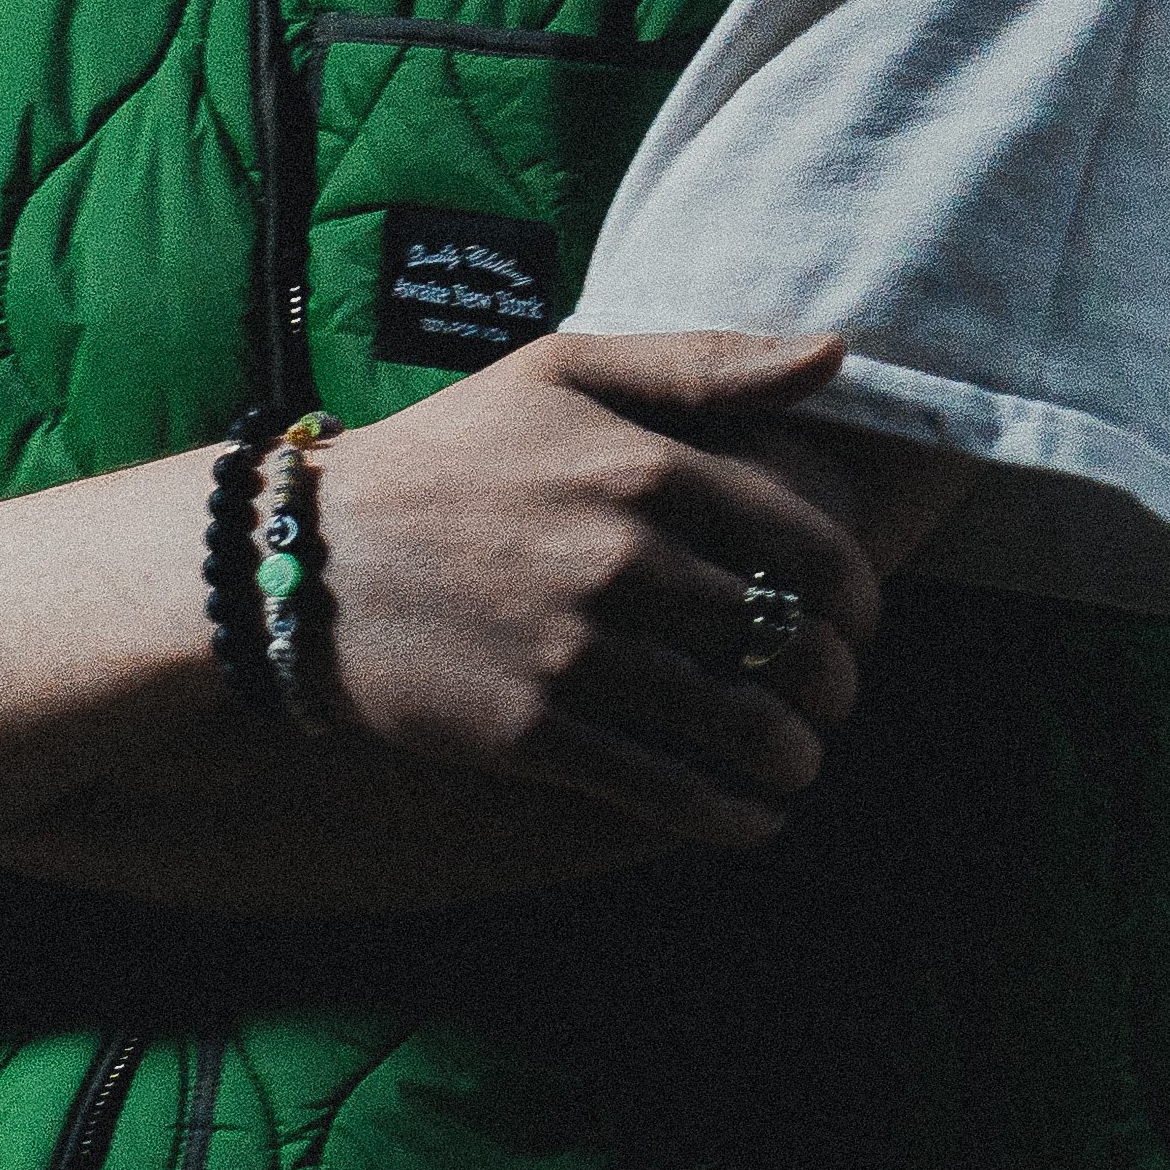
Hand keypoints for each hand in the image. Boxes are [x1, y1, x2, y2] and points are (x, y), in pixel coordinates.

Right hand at [318, 329, 880, 850]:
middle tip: (830, 695)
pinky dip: (734, 817)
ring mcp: (579, 651)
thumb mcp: (564, 371)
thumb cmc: (451, 453)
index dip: (856, 596)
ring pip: (742, 727)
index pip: (809, 544)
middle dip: (833, 683)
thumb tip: (834, 352)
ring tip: (797, 760)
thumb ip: (702, 365)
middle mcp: (623, 558)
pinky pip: (671, 791)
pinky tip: (753, 817)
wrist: (313, 555)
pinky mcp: (537, 731)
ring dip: (794, 757)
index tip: (857, 621)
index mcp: (644, 466)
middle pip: (789, 643)